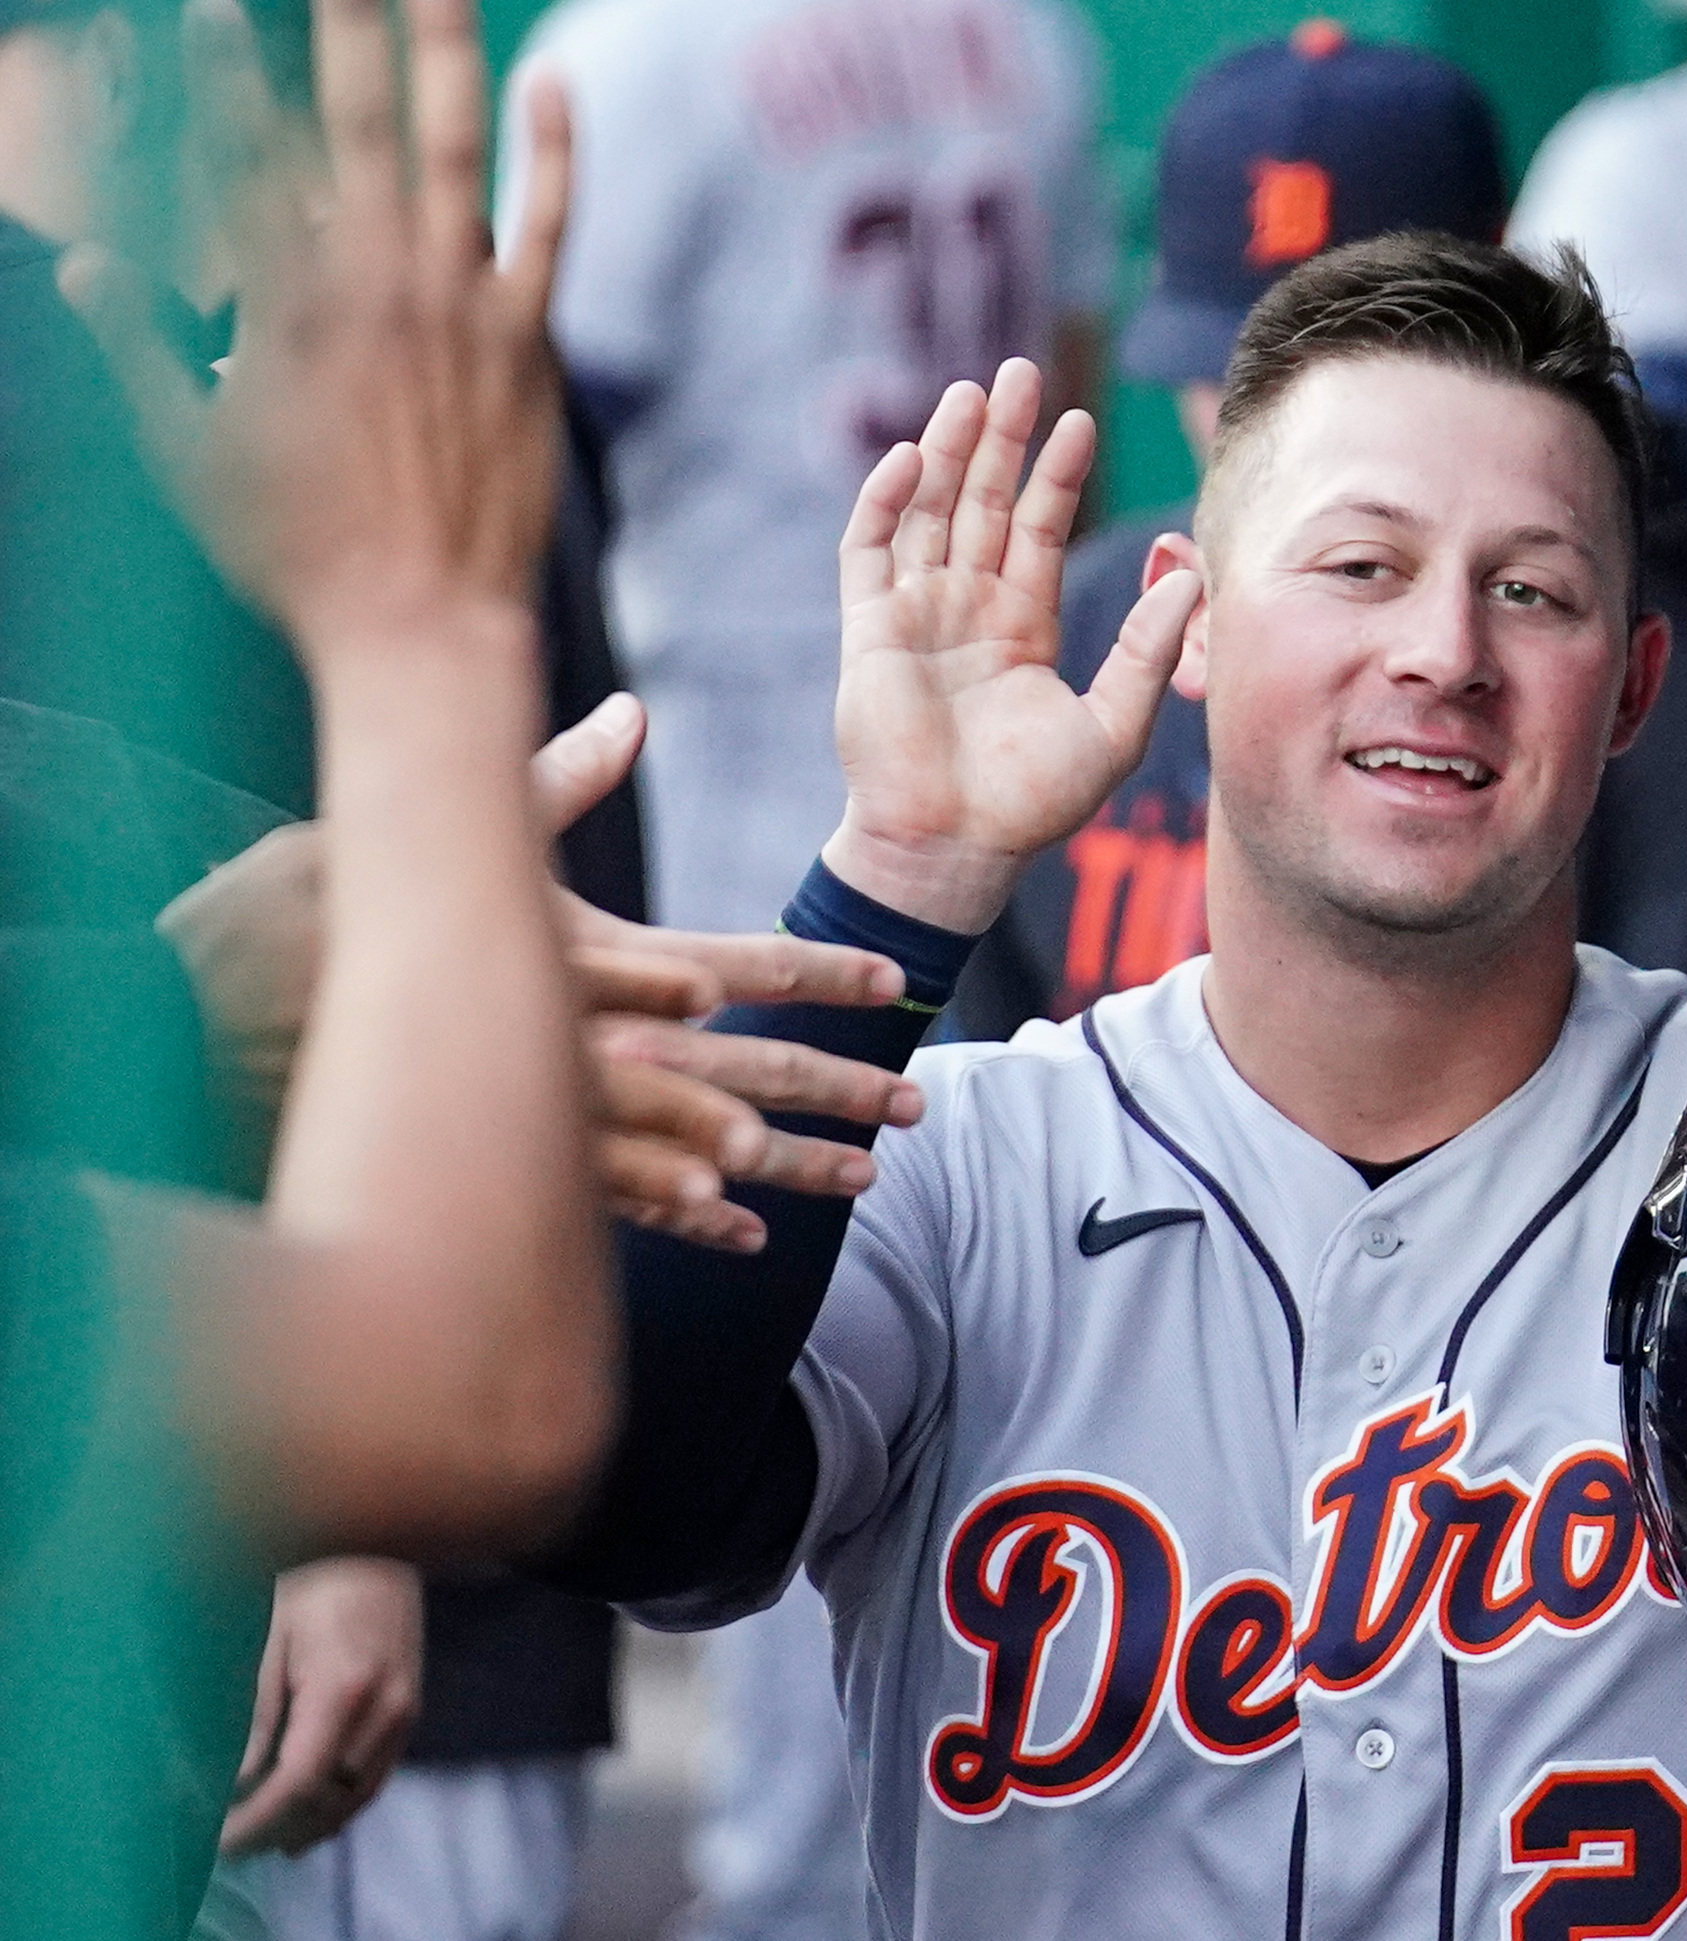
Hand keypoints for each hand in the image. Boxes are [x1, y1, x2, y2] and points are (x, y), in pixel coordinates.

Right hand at [57, 0, 573, 651]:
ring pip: (450, 145)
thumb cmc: (298, 551)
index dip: (223, 70)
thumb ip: (142, 348)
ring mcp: (459, 304)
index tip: (214, 4)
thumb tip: (90, 266)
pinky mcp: (525, 337)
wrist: (420, 622)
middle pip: (350, 116)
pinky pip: (547, 225)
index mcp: (281, 300)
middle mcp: (374, 282)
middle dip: (340, 22)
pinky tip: (552, 80)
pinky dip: (553, 153)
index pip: (240, 151)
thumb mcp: (190, 448)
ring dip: (442, 49)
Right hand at [159, 697, 923, 1242]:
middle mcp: (593, 1046)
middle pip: (748, 1071)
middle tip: (918, 1108)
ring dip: (791, 1164)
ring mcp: (554, 1116)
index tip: (898, 984)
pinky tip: (745, 1232)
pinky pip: (623, 1201)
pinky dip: (689, 1213)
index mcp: (591, 956)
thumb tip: (632, 714)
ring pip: (705, 1150)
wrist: (204, 1013)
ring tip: (868, 1179)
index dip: (825, 972)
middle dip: (841, 1086)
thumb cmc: (319, 907)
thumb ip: (557, 779)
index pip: (739, 962)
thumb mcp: (452, 834)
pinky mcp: (507, 1161)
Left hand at [222, 1557, 422, 1855]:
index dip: (256, 1821)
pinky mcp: (411, 1709)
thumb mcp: (271, 1638)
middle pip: (330, 1800)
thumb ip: (258, 1714)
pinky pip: (376, 1777)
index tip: (216, 1839)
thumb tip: (237, 1783)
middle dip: (275, 1831)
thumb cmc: (313, 1580)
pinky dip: (339, 1806)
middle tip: (224, 1845)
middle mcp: (386, 1708)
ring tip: (257, 1842)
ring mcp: (405, 1711)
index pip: (298, 1782)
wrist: (378, 1543)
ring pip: (357, 1797)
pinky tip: (304, 1822)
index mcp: (344, 1687)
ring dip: (308, 1826)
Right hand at [824, 361, 1202, 929]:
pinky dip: (885, 502)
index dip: (1058, 475)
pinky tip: (911, 457)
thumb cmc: (1033, 803)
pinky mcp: (869, 631)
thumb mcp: (1112, 724)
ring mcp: (915, 616)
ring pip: (930, 511)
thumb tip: (1191, 574)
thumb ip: (1147, 650)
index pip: (1040, 529)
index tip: (1081, 421)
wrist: (957, 848)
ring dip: (948, 451)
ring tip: (972, 392)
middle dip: (1003, 438)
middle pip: (984, 503)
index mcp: (1022, 625)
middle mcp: (968, 609)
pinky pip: (869, 551)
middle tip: (1021, 371)